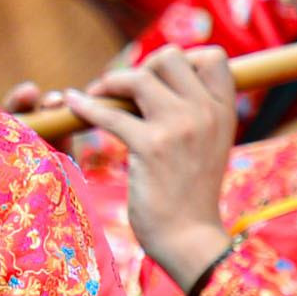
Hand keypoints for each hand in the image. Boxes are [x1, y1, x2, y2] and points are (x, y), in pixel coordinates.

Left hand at [62, 47, 237, 289]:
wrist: (189, 238)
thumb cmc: (191, 195)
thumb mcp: (208, 146)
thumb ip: (194, 113)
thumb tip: (160, 83)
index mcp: (223, 112)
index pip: (212, 56)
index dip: (181, 59)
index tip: (157, 78)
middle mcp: (206, 113)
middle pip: (170, 56)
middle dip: (140, 67)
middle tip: (121, 89)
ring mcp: (180, 128)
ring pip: (139, 78)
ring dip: (110, 83)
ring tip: (96, 95)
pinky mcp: (151, 147)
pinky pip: (110, 114)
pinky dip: (85, 106)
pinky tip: (73, 104)